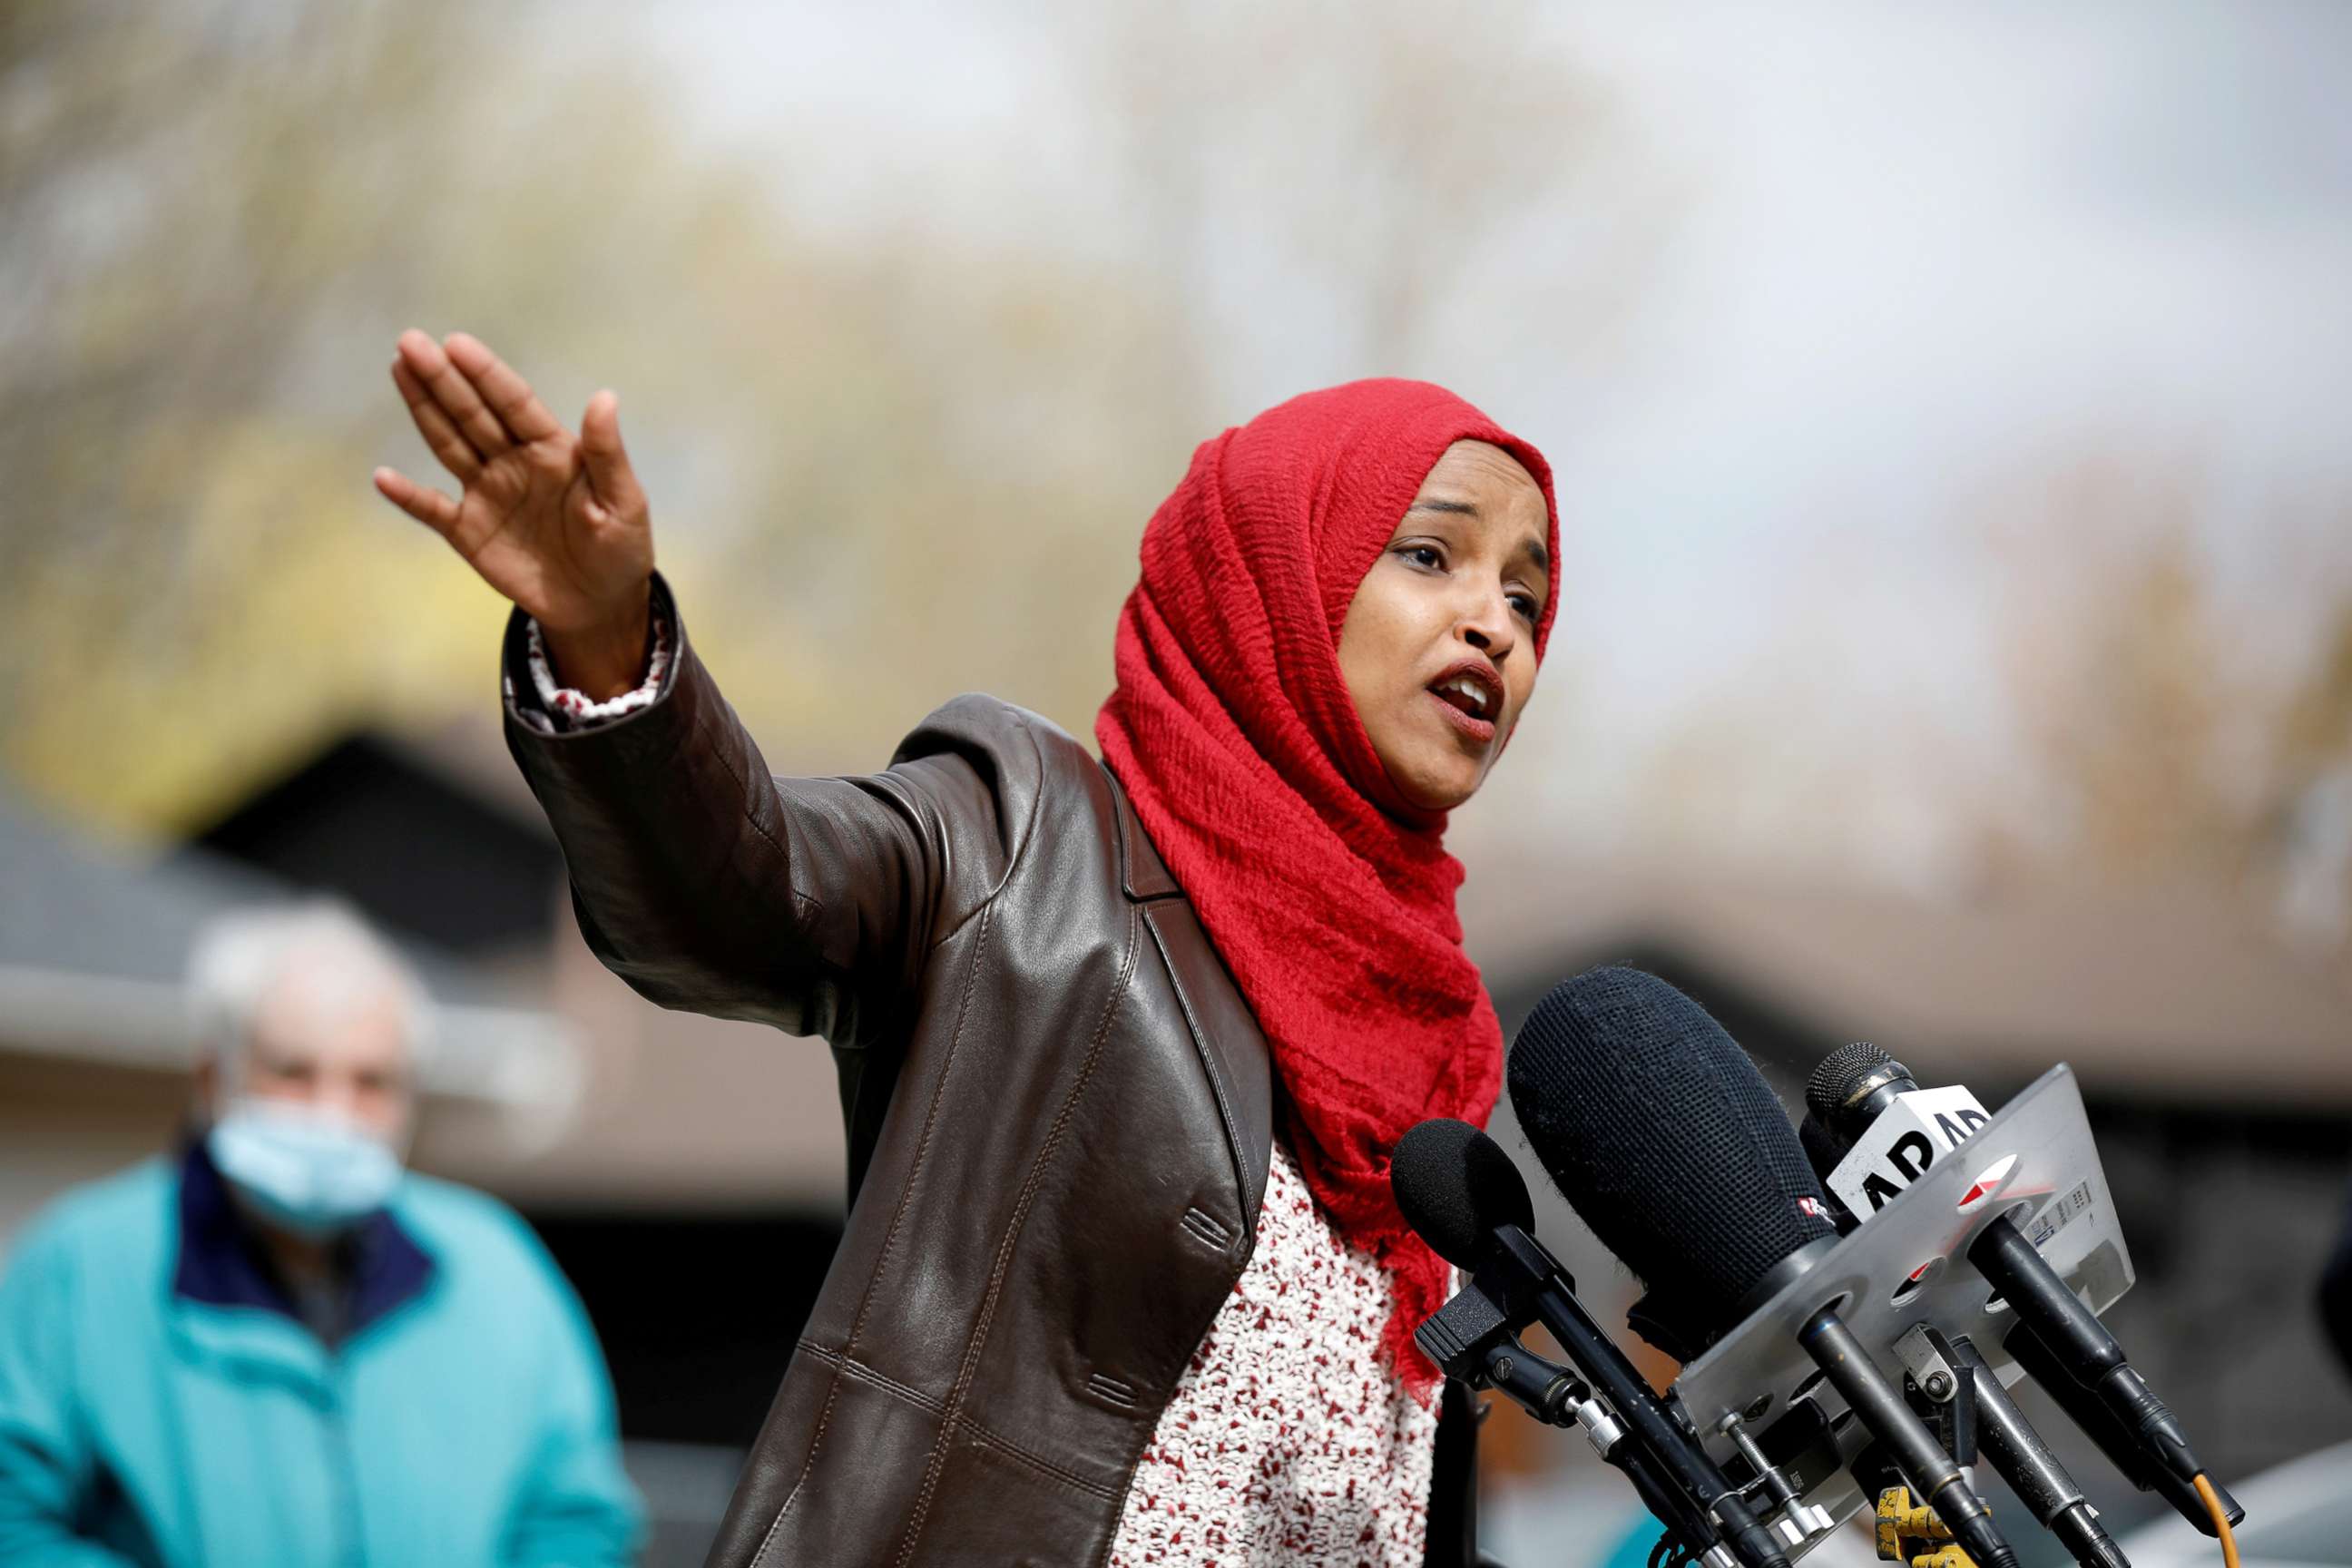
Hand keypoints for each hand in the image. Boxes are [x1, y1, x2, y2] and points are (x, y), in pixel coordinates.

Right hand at [374, 330, 653, 696]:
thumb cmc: (620, 548)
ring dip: (423, 410)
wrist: (600, 605)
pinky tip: (383, 477)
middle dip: (442, 379)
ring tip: (398, 371)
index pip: (514, 403)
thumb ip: (607, 455)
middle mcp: (513, 461)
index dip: (486, 374)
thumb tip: (605, 397)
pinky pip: (433, 511)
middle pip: (473, 414)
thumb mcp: (624, 503)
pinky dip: (408, 497)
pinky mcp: (469, 532)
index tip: (456, 343)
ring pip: (449, 444)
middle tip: (409, 343)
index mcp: (552, 449)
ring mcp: (487, 493)